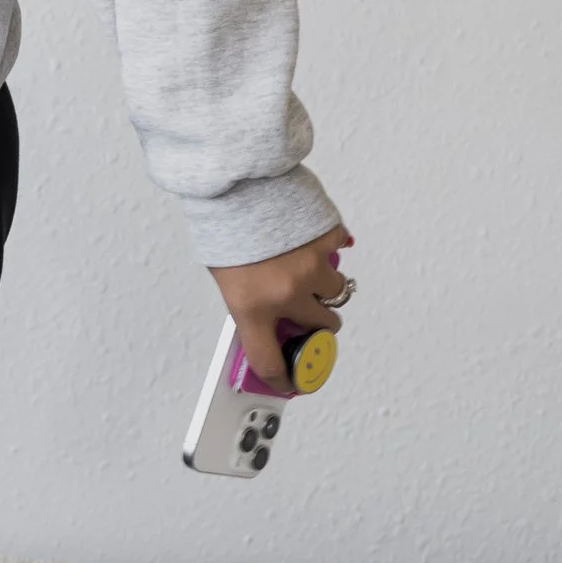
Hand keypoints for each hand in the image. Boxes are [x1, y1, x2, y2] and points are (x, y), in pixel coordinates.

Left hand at [211, 227, 356, 389]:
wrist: (235, 183)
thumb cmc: (224, 225)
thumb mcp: (226, 277)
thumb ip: (251, 304)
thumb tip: (269, 324)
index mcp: (253, 308)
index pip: (271, 360)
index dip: (284, 376)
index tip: (292, 379)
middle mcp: (286, 294)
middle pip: (323, 325)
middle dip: (317, 318)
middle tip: (308, 307)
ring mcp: (311, 268)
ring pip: (335, 290)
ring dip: (323, 283)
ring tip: (303, 265)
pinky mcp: (328, 241)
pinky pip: (337, 253)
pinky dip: (327, 249)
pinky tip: (305, 238)